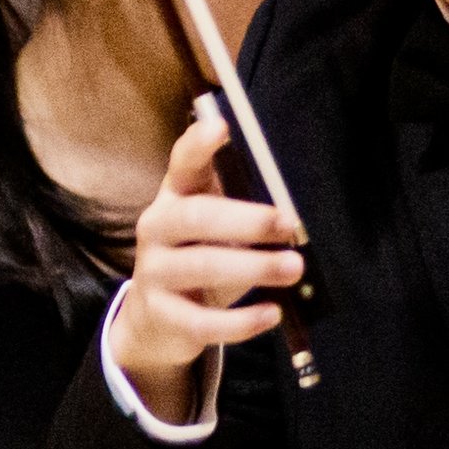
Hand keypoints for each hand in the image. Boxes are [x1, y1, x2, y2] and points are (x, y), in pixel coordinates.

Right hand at [107, 102, 306, 420]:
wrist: (156, 319)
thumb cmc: (199, 258)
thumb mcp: (214, 230)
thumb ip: (242, 212)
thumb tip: (294, 215)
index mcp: (175, 197)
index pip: (183, 164)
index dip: (199, 145)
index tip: (222, 127)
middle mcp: (157, 228)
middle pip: (196, 217)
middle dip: (246, 220)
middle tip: (289, 224)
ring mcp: (154, 272)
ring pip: (202, 266)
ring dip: (253, 268)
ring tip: (294, 268)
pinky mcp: (162, 315)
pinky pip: (202, 321)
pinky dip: (241, 321)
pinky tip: (272, 315)